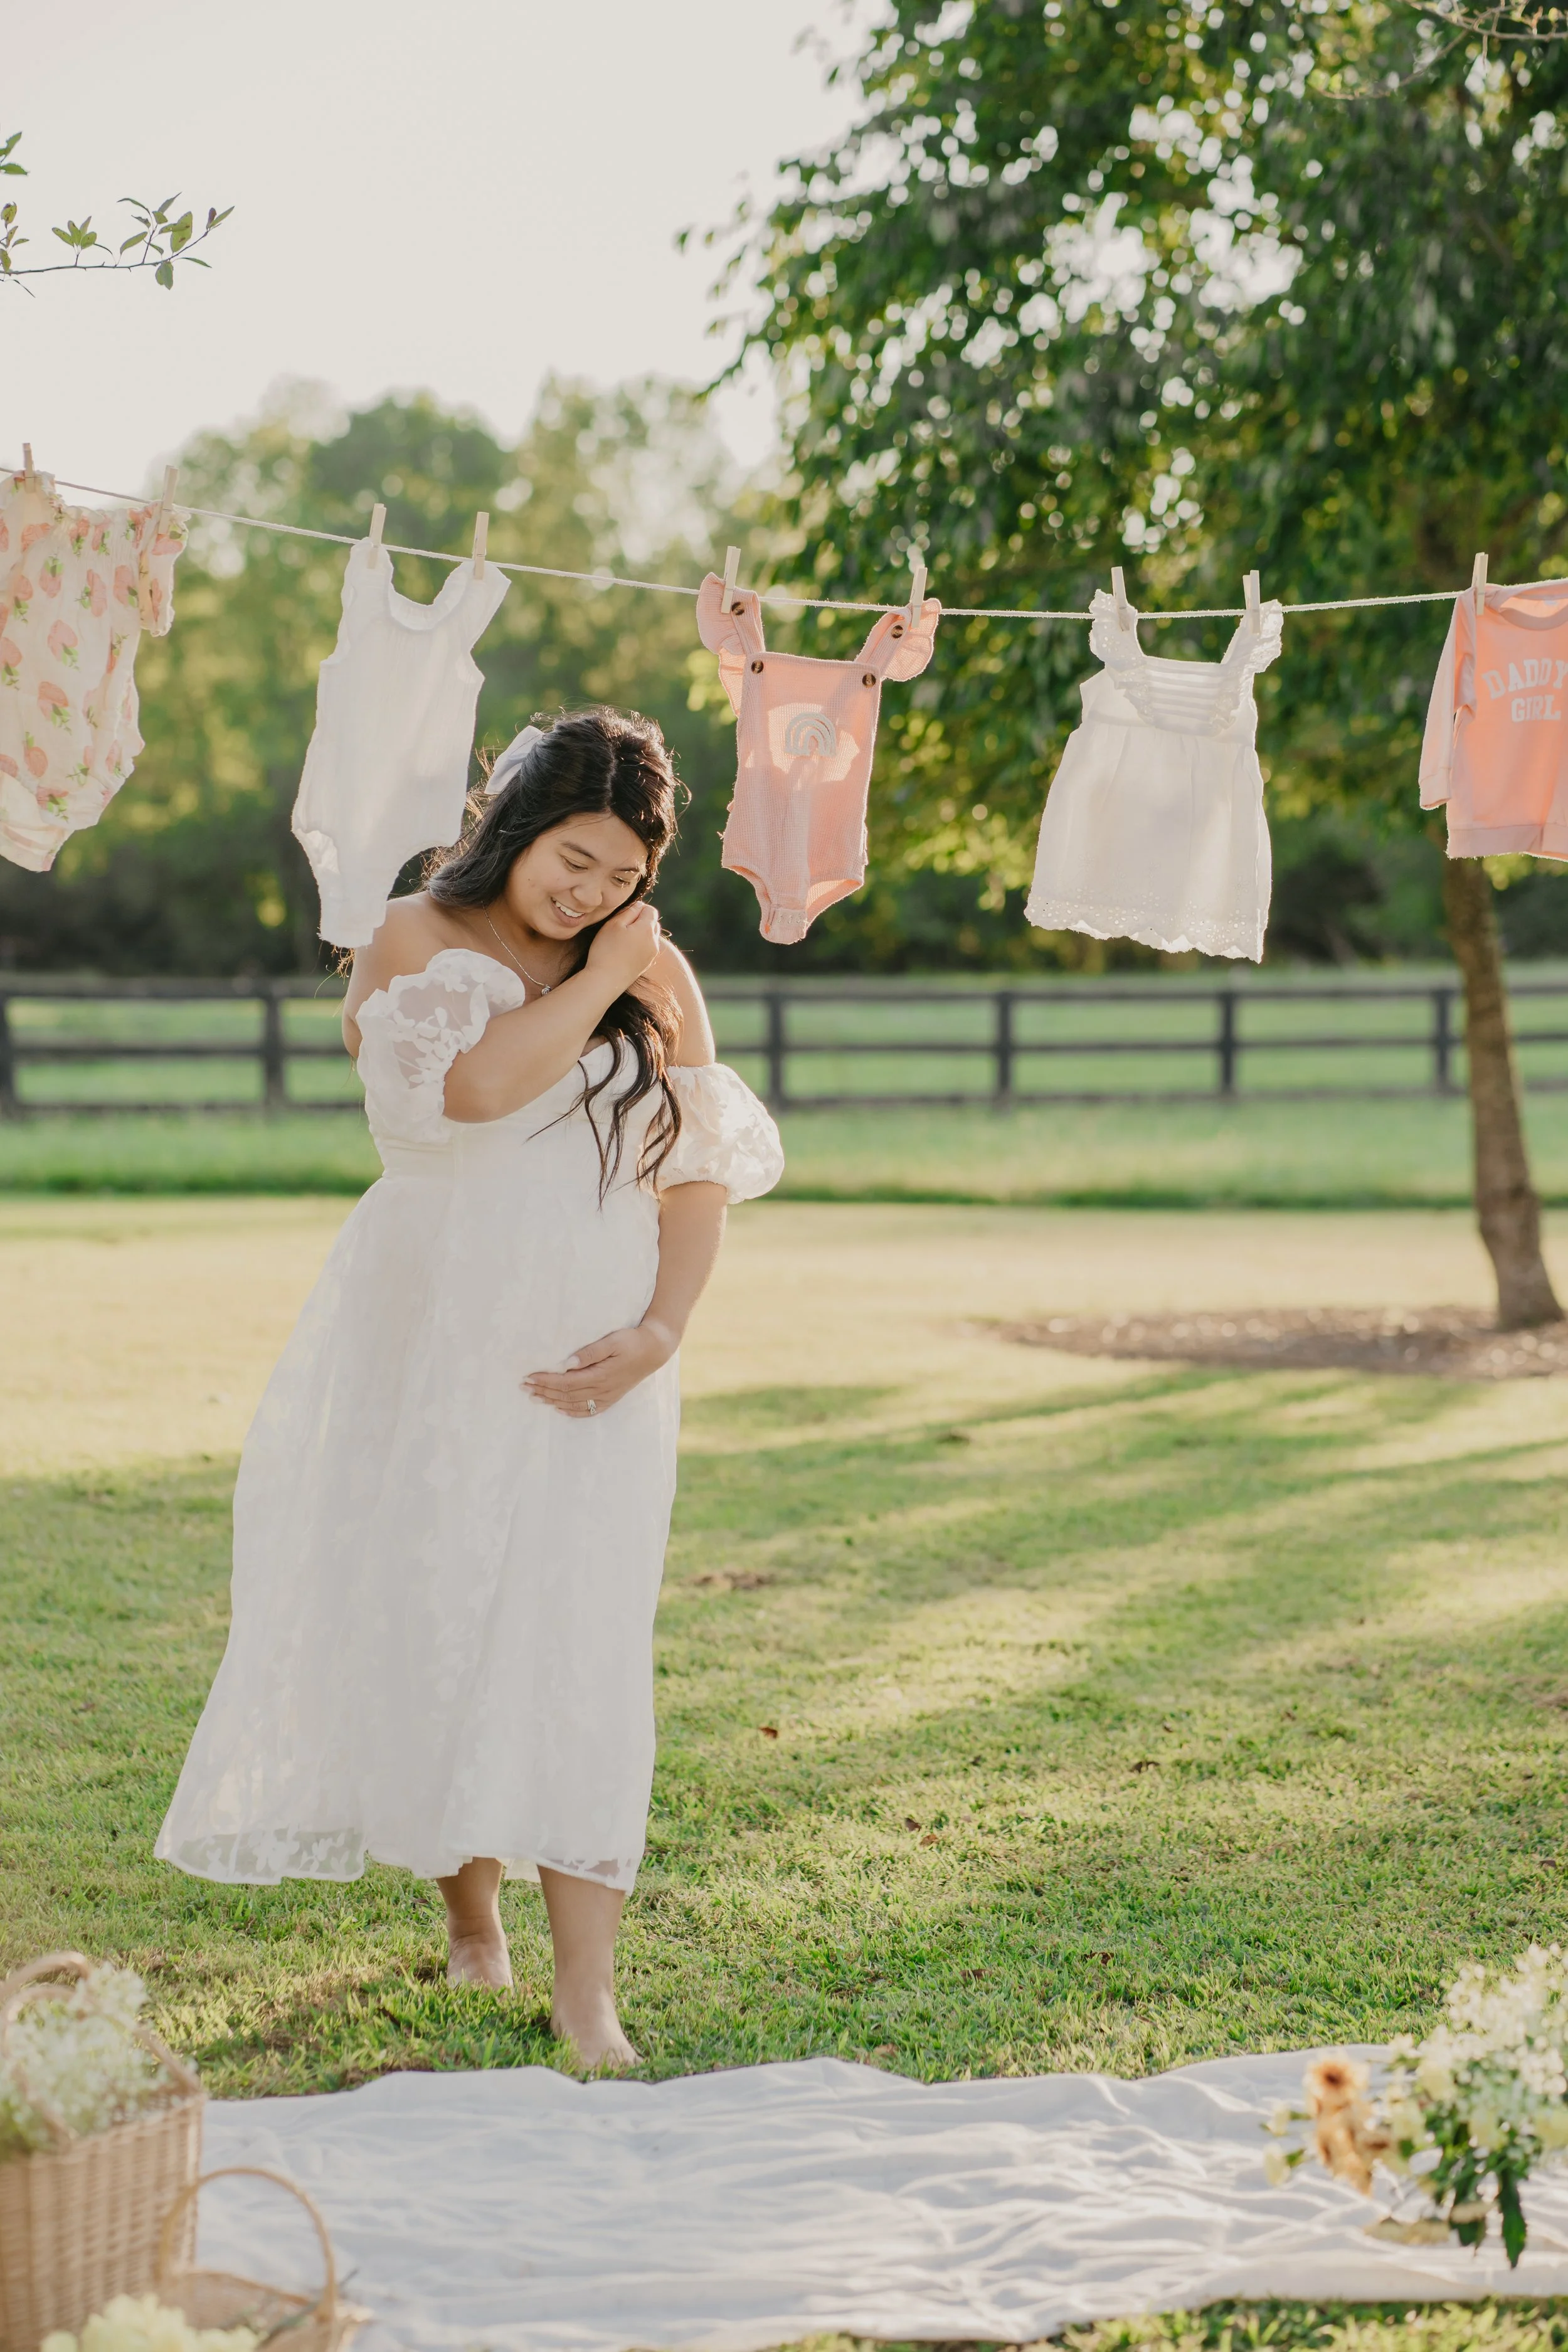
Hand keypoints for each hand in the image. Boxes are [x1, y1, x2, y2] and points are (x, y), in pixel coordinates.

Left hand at [523, 1319, 677, 1416]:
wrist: (655, 1351)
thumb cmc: (632, 1341)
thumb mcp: (613, 1341)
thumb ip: (590, 1352)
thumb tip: (567, 1363)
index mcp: (601, 1376)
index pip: (566, 1382)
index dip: (546, 1381)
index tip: (528, 1377)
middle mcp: (603, 1390)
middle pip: (566, 1395)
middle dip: (543, 1391)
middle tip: (524, 1387)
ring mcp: (607, 1397)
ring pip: (574, 1404)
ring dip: (552, 1402)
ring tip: (534, 1397)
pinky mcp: (612, 1398)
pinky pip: (589, 1411)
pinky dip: (572, 1412)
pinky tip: (560, 1409)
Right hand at [585, 900, 660, 994]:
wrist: (606, 980)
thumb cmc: (607, 949)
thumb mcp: (614, 924)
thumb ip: (629, 911)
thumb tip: (639, 905)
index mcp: (647, 929)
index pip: (650, 910)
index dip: (637, 908)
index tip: (623, 915)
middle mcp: (654, 942)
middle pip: (653, 923)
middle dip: (640, 921)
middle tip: (622, 927)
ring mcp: (651, 955)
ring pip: (650, 937)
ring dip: (640, 934)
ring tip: (622, 939)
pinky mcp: (646, 965)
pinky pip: (646, 949)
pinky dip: (638, 946)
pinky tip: (624, 951)